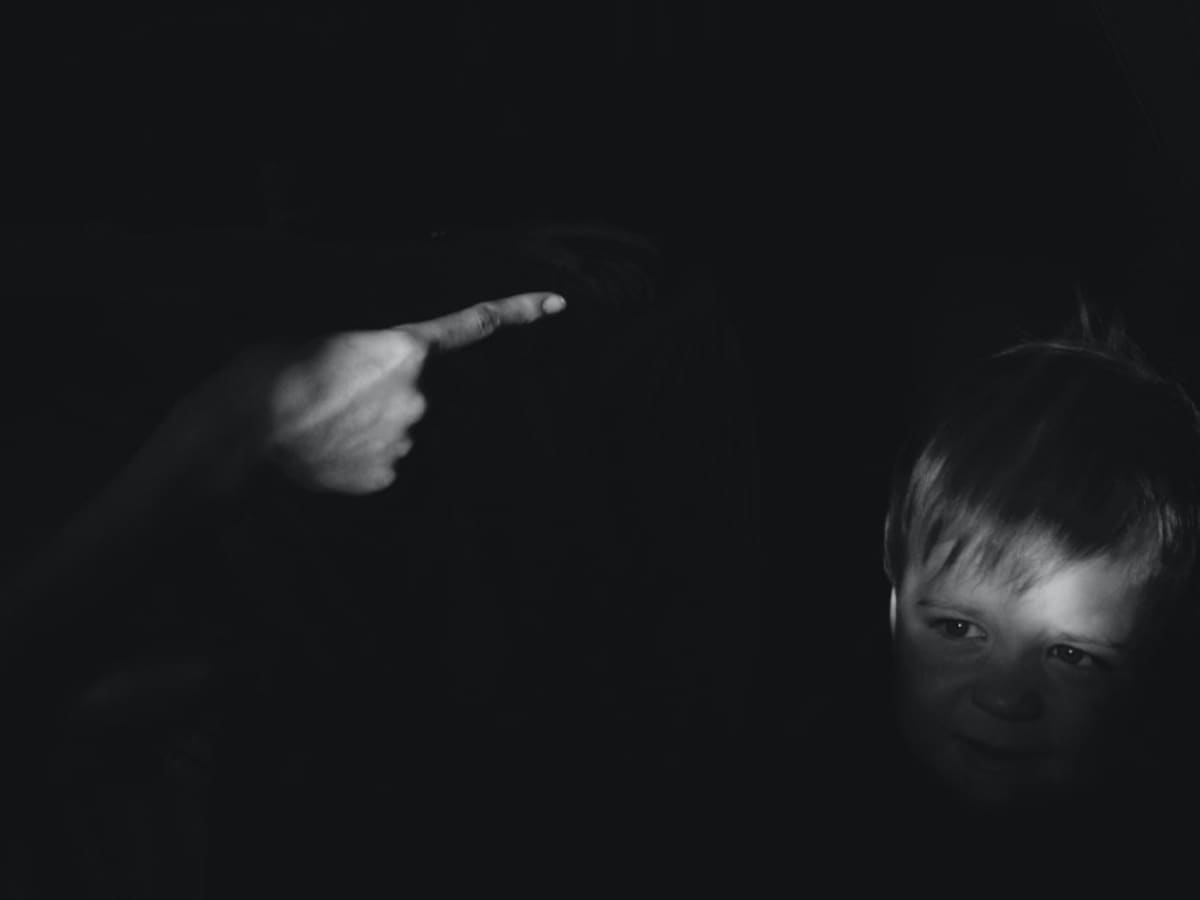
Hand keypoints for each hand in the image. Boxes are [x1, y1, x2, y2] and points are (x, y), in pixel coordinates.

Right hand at [256, 290, 566, 493]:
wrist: (241, 433)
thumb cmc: (269, 372)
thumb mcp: (321, 340)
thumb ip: (364, 354)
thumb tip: (366, 377)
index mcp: (402, 347)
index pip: (472, 324)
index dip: (519, 310)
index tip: (558, 303)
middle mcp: (417, 394)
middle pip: (415, 393)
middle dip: (382, 397)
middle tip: (330, 399)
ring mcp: (406, 439)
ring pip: (398, 431)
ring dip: (366, 429)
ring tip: (317, 426)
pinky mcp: (389, 476)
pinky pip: (383, 464)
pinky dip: (357, 459)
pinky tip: (324, 454)